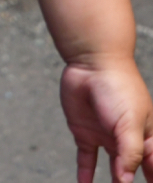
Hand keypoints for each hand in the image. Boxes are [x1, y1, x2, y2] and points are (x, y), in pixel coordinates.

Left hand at [61, 57, 152, 182]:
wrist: (90, 62)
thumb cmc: (118, 88)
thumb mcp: (130, 121)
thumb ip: (130, 153)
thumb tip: (125, 181)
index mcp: (146, 136)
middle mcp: (128, 139)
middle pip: (134, 170)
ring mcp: (106, 137)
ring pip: (112, 169)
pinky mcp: (85, 133)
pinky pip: (86, 159)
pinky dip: (85, 174)